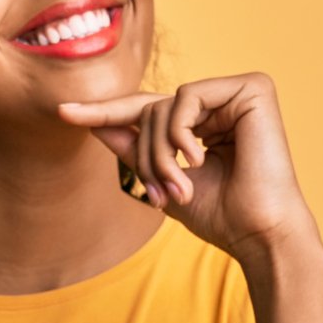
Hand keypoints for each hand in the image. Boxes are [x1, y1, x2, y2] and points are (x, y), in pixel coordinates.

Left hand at [56, 72, 320, 265]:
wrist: (259, 234)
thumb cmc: (223, 217)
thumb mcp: (163, 180)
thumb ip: (133, 149)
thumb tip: (94, 123)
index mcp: (205, 123)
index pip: (147, 110)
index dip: (105, 112)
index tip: (63, 113)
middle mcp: (222, 104)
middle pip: (151, 109)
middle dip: (145, 155)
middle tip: (161, 193)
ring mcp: (237, 93)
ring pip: (165, 105)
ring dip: (160, 152)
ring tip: (179, 186)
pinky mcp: (253, 88)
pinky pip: (189, 96)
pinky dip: (180, 132)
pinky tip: (197, 160)